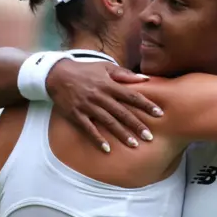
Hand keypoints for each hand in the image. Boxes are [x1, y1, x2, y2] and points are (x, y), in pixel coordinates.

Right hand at [45, 60, 162, 151]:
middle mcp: (100, 96)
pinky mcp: (76, 114)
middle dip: (137, 125)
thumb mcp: (105, 67)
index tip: (159, 113)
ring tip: (134, 145)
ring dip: (121, 134)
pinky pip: (88, 129)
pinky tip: (107, 149)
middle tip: (150, 137)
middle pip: (122, 113)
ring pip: (108, 122)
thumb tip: (147, 78)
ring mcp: (88, 106)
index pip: (132, 96)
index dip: (146, 105)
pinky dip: (97, 139)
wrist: (57, 75)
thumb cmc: (85, 70)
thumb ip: (126, 74)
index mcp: (109, 84)